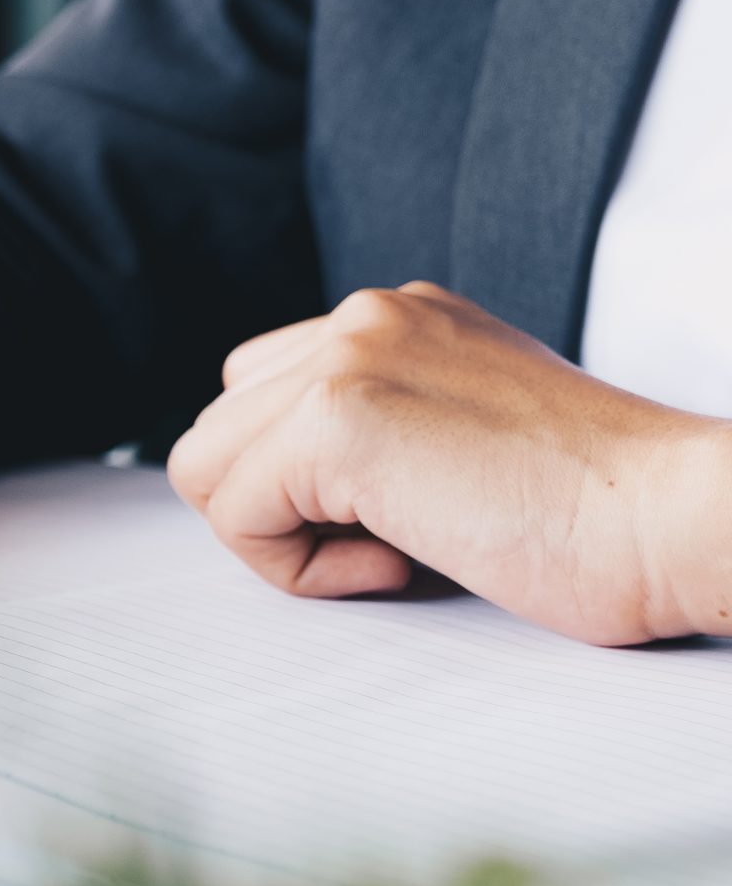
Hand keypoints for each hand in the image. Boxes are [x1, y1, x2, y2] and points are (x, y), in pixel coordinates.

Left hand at [166, 282, 731, 645]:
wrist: (679, 521)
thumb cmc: (596, 512)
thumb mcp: (468, 437)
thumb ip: (383, 428)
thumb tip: (279, 479)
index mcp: (397, 316)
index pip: (255, 393)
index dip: (296, 482)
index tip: (398, 515)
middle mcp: (364, 316)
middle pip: (217, 429)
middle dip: (275, 508)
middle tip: (392, 542)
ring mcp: (346, 357)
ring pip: (205, 468)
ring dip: (280, 537)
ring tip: (394, 551)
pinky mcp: (336, 418)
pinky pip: (233, 516)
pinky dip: (299, 570)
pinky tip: (400, 563)